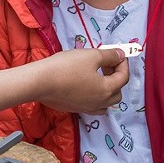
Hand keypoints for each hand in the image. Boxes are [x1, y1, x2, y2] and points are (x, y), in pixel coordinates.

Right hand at [0, 49, 128, 113]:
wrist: (40, 82)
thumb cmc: (67, 67)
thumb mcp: (91, 56)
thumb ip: (109, 56)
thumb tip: (121, 55)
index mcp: (107, 90)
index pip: (123, 77)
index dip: (123, 63)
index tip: (118, 53)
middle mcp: (100, 103)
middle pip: (117, 93)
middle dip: (117, 77)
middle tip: (108, 64)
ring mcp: (87, 108)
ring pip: (106, 103)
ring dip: (107, 90)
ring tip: (98, 76)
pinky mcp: (75, 109)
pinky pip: (93, 106)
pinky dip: (96, 97)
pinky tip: (86, 87)